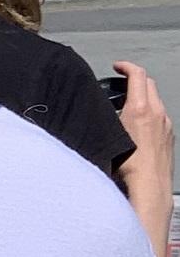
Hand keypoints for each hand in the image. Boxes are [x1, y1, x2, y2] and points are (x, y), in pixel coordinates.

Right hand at [113, 60, 173, 256]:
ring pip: (156, 99)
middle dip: (134, 78)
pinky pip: (160, 115)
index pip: (138, 74)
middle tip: (120, 81)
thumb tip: (87, 108)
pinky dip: (149, 111)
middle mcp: (157, 114)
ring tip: (126, 103)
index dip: (126, 66)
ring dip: (142, 95)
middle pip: (149, 83)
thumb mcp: (106, 134)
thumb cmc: (127, 167)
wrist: (150, 190)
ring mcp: (166, 126)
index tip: (117, 67)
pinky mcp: (170, 138)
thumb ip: (100, 117)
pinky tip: (137, 124)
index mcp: (141, 109)